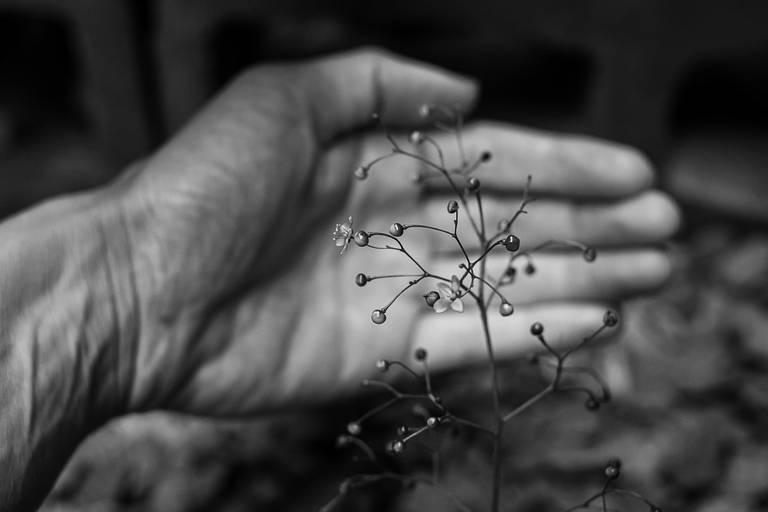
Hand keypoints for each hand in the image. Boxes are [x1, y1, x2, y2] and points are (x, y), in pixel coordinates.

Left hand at [114, 48, 679, 416]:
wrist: (137, 291)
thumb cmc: (201, 186)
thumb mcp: (283, 98)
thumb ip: (377, 81)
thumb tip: (466, 89)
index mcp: (378, 161)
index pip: (492, 160)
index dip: (565, 163)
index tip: (631, 171)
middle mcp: (394, 224)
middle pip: (515, 224)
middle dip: (593, 224)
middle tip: (665, 227)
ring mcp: (392, 291)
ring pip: (506, 283)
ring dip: (582, 277)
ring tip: (654, 272)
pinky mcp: (380, 352)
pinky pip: (471, 342)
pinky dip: (531, 334)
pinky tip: (591, 321)